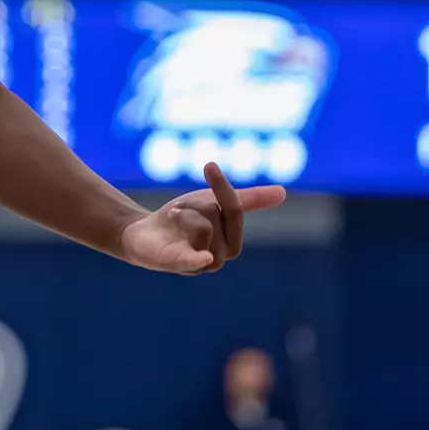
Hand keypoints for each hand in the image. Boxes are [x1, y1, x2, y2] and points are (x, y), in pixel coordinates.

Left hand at [120, 162, 286, 273]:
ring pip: (199, 224)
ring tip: (171, 221)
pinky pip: (189, 260)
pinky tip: (205, 258)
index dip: (222, 187)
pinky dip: (197, 259)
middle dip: (195, 204)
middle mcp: (218, 258)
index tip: (209, 166)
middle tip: (180, 210)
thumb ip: (246, 200)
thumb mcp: (214, 203)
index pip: (234, 209)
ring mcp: (196, 263)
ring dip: (179, 213)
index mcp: (232, 244)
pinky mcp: (173, 263)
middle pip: (214, 214)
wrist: (144, 233)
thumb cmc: (184, 220)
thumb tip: (284, 192)